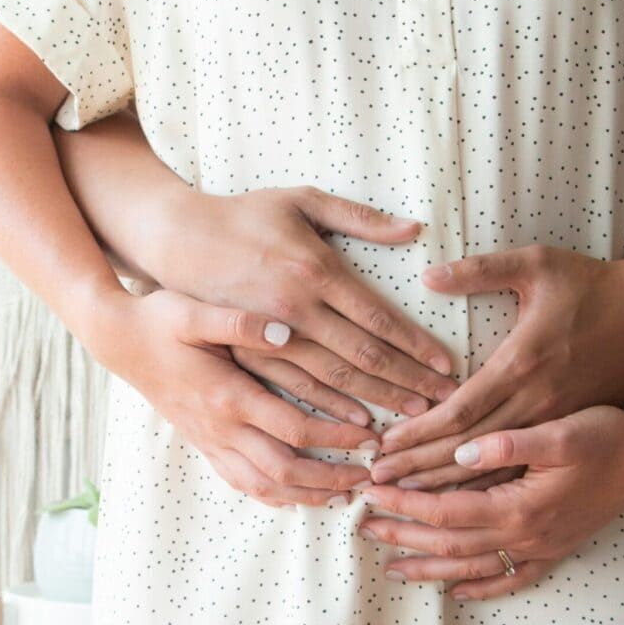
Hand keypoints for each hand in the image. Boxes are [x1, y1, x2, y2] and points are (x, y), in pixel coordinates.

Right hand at [107, 288, 380, 507]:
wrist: (117, 341)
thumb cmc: (158, 321)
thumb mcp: (194, 311)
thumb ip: (240, 323)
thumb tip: (285, 330)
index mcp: (227, 396)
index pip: (294, 429)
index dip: (336, 438)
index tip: (371, 436)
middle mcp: (220, 428)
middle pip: (284, 471)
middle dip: (330, 479)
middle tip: (368, 476)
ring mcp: (210, 441)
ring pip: (263, 486)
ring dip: (306, 495)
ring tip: (341, 496)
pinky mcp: (203, 444)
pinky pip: (241, 483)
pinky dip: (273, 495)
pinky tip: (296, 495)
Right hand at [148, 184, 458, 422]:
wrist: (177, 240)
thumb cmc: (244, 215)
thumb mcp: (300, 199)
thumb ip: (358, 216)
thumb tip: (413, 228)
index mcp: (314, 271)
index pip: (378, 318)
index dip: (416, 345)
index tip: (447, 365)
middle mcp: (295, 310)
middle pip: (363, 357)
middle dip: (407, 382)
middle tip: (444, 401)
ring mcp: (270, 337)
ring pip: (332, 382)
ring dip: (376, 401)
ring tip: (412, 418)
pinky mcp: (248, 354)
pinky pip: (294, 391)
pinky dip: (328, 412)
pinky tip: (357, 425)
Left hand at [356, 405, 623, 597]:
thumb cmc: (605, 436)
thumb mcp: (558, 431)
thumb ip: (507, 443)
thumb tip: (459, 451)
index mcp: (518, 506)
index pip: (445, 509)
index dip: (404, 502)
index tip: (371, 491)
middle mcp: (525, 535)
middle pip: (449, 542)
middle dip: (404, 535)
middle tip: (364, 528)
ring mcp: (540, 548)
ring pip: (473, 567)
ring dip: (431, 567)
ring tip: (393, 568)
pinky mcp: (555, 550)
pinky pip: (512, 579)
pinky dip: (483, 588)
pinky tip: (458, 592)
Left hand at [369, 246, 623, 488]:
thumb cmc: (591, 283)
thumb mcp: (538, 263)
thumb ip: (482, 270)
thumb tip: (429, 275)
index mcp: (522, 364)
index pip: (460, 411)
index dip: (418, 432)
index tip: (383, 446)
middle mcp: (537, 402)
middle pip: (468, 449)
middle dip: (418, 468)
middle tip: (376, 481)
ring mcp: (555, 422)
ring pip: (493, 469)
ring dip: (446, 487)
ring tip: (403, 500)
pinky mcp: (567, 431)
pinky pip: (521, 471)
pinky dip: (486, 488)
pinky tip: (458, 504)